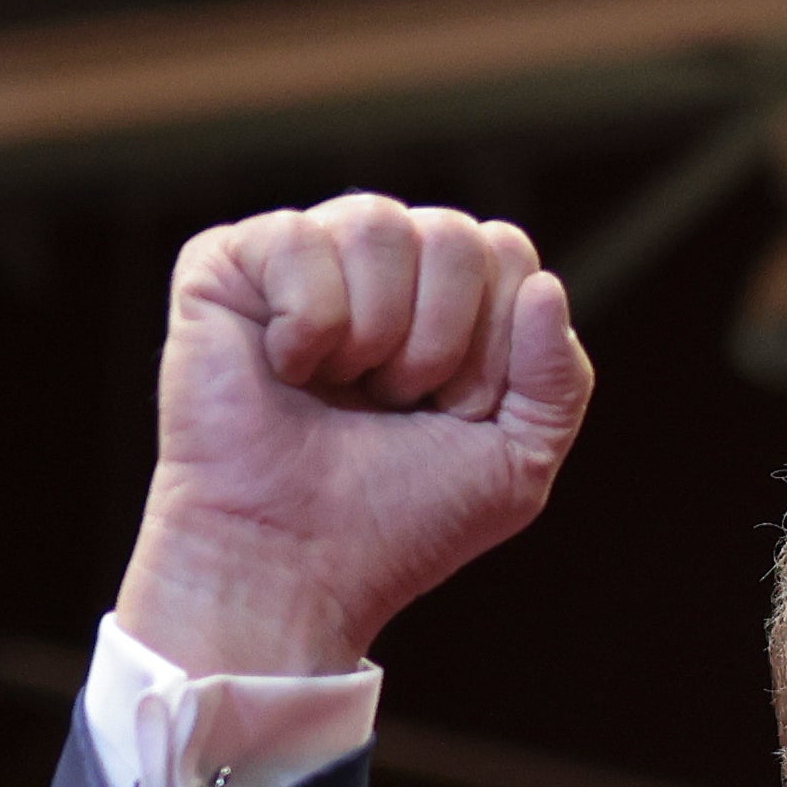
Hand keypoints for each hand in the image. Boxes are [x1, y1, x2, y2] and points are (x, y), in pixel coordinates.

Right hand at [114, 194, 593, 676]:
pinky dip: (308, 323)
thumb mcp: (518, 461)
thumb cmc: (400, 519)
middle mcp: (378, 268)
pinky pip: (298, 236)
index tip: (457, 411)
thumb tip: (544, 286)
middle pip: (454, 233)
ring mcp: (303, 259)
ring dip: (377, 331)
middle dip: (443, 341)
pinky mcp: (226, 263)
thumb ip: (560, 378)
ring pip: (378, 222)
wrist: (296, 564)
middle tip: (396, 404)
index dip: (497, 342)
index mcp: (446, 301)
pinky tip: (285, 369)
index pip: (506, 252)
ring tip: (344, 388)